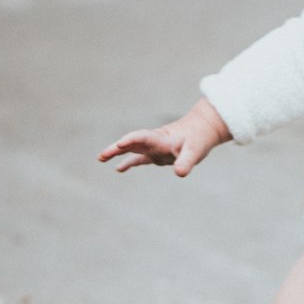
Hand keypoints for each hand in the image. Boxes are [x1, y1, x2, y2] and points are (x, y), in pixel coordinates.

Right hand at [98, 98, 230, 176]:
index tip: (120, 144)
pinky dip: (129, 163)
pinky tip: (118, 169)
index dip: (132, 140)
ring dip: (117, 153)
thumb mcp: (195, 151)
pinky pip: (139, 158)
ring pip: (132, 149)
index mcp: (162, 139)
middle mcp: (154, 142)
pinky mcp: (156, 154)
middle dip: (116, 149)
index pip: (143, 137)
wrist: (202, 129)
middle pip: (132, 143)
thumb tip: (180, 173)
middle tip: (102, 156)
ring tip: (101, 158)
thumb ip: (186, 162)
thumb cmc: (198, 138)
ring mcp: (154, 148)